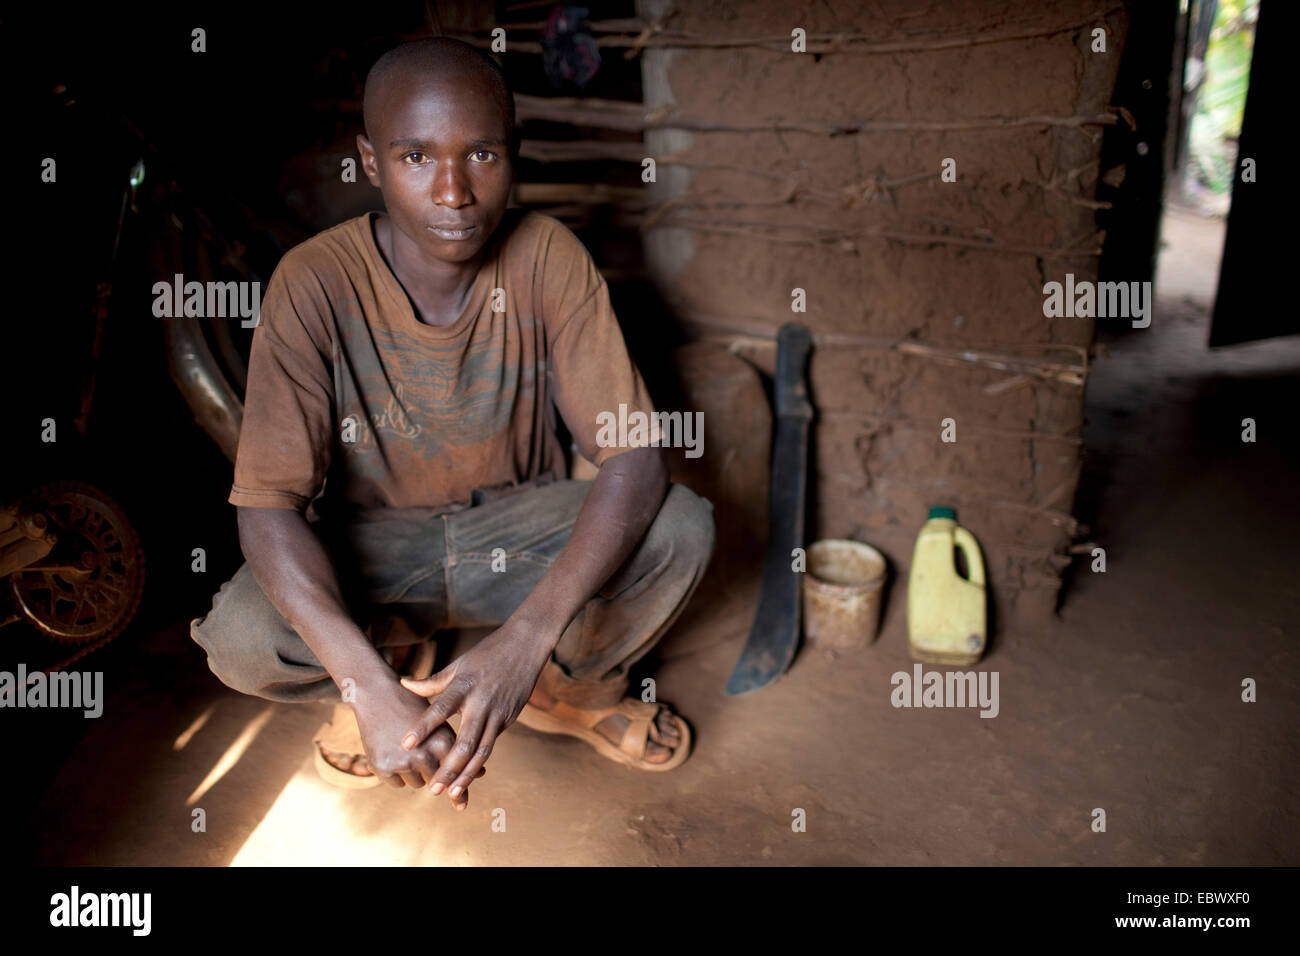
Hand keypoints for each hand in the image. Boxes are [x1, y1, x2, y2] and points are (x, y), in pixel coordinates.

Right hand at [351, 674, 483, 807]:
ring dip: (414, 773)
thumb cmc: (414, 707)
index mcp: (442, 741)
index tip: (462, 804)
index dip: (459, 787)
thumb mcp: (440, 723)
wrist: (376, 693)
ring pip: (417, 783)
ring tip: (406, 748)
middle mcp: (423, 754)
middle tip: (423, 757)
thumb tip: (484, 774)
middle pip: (435, 781)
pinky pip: (397, 784)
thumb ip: (459, 749)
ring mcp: (402, 761)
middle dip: (434, 774)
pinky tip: (392, 751)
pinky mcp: (382, 767)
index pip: (455, 773)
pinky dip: (395, 774)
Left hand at [400, 619, 551, 798]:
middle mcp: (482, 703)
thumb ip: (433, 681)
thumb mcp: (459, 664)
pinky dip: (479, 763)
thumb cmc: (488, 653)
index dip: (422, 727)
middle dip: (448, 769)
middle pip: (465, 743)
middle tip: (433, 789)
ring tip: (452, 794)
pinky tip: (468, 777)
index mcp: (465, 685)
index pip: (440, 709)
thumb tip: (404, 685)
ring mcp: (499, 713)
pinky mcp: (509, 719)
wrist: (527, 645)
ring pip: (482, 752)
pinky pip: (491, 744)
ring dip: (467, 775)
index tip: (405, 744)